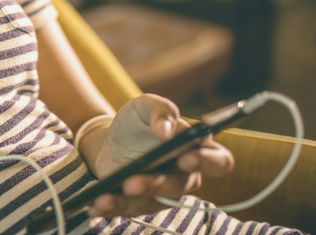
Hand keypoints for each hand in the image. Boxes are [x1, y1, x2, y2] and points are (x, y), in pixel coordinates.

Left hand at [86, 94, 233, 218]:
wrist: (111, 138)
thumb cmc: (139, 121)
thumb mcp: (145, 106)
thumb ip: (160, 110)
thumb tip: (166, 130)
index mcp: (196, 149)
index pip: (220, 161)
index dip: (208, 162)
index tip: (186, 157)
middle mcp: (184, 176)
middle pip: (180, 187)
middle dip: (157, 184)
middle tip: (134, 181)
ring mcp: (162, 193)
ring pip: (152, 202)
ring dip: (129, 200)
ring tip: (105, 196)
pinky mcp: (140, 203)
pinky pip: (128, 210)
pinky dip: (111, 207)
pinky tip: (95, 204)